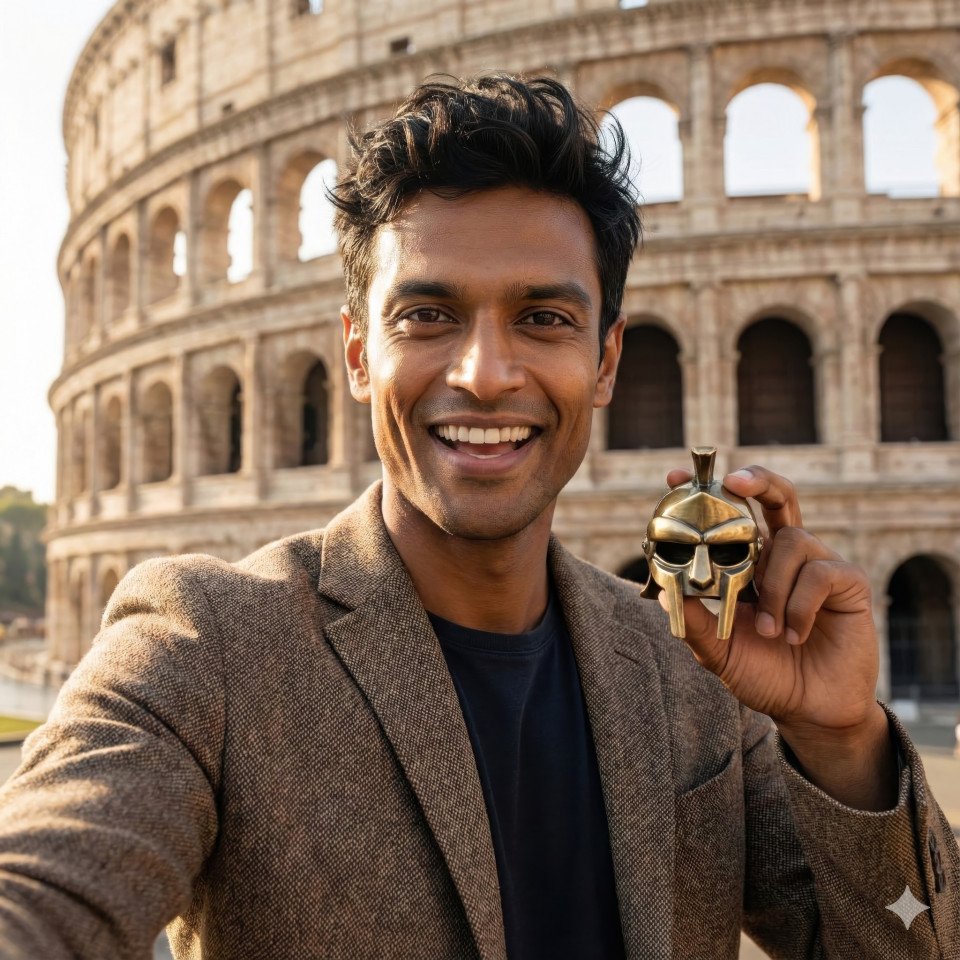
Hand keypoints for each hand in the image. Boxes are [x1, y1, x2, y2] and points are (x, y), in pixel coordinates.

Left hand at [661, 464, 879, 736]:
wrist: (808, 710)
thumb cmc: (763, 673)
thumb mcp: (717, 651)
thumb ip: (694, 623)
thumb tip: (663, 592)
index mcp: (749, 563)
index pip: (730, 516)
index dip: (708, 492)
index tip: (675, 478)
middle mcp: (782, 555)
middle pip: (776, 496)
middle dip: (756, 480)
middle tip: (733, 482)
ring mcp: (817, 564)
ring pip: (791, 541)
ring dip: (774, 588)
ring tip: (768, 630)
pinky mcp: (848, 582)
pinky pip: (820, 573)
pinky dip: (799, 606)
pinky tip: (793, 635)